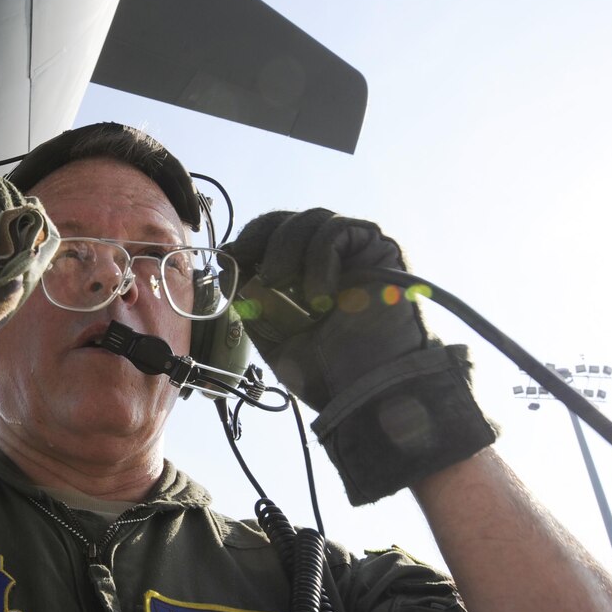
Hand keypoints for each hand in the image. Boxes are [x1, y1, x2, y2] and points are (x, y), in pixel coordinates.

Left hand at [225, 209, 495, 503]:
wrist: (370, 392)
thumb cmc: (328, 371)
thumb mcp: (274, 336)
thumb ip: (253, 302)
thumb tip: (231, 265)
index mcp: (306, 275)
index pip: (274, 235)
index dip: (251, 239)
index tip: (232, 257)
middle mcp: (332, 258)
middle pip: (290, 220)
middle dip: (261, 238)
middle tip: (249, 265)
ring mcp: (357, 251)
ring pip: (311, 219)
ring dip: (286, 249)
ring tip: (280, 285)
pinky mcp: (380, 247)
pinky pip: (337, 230)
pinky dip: (319, 257)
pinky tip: (319, 295)